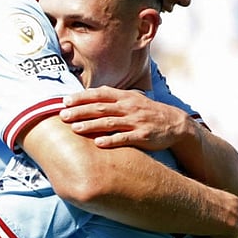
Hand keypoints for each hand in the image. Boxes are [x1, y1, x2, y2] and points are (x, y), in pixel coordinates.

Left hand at [60, 86, 190, 150]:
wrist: (175, 124)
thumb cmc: (148, 112)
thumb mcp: (132, 100)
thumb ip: (113, 98)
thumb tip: (90, 94)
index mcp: (124, 97)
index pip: (99, 94)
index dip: (81, 97)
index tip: (65, 101)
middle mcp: (128, 107)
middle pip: (100, 108)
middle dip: (80, 111)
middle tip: (62, 115)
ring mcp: (135, 121)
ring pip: (109, 122)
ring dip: (91, 125)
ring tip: (74, 128)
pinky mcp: (142, 136)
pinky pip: (124, 138)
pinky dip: (111, 140)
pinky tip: (98, 143)